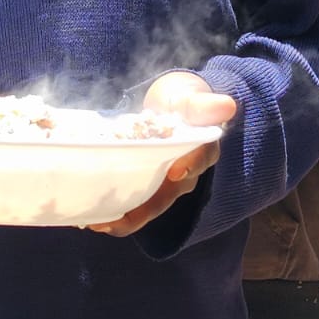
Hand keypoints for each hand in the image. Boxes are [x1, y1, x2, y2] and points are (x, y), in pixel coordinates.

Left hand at [88, 72, 231, 236]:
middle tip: (113, 219)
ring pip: (146, 207)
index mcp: (201, 150)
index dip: (189, 166)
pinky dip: (113, 211)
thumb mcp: (191, 96)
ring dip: (122, 218)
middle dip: (139, 212)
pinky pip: (132, 203)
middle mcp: (183, 174)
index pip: (200, 159)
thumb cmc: (184, 99)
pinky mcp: (144, 183)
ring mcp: (162, 183)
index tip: (174, 172)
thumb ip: (203, 104)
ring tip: (96, 222)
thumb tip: (227, 106)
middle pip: (165, 197)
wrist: (172, 104)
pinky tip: (91, 215)